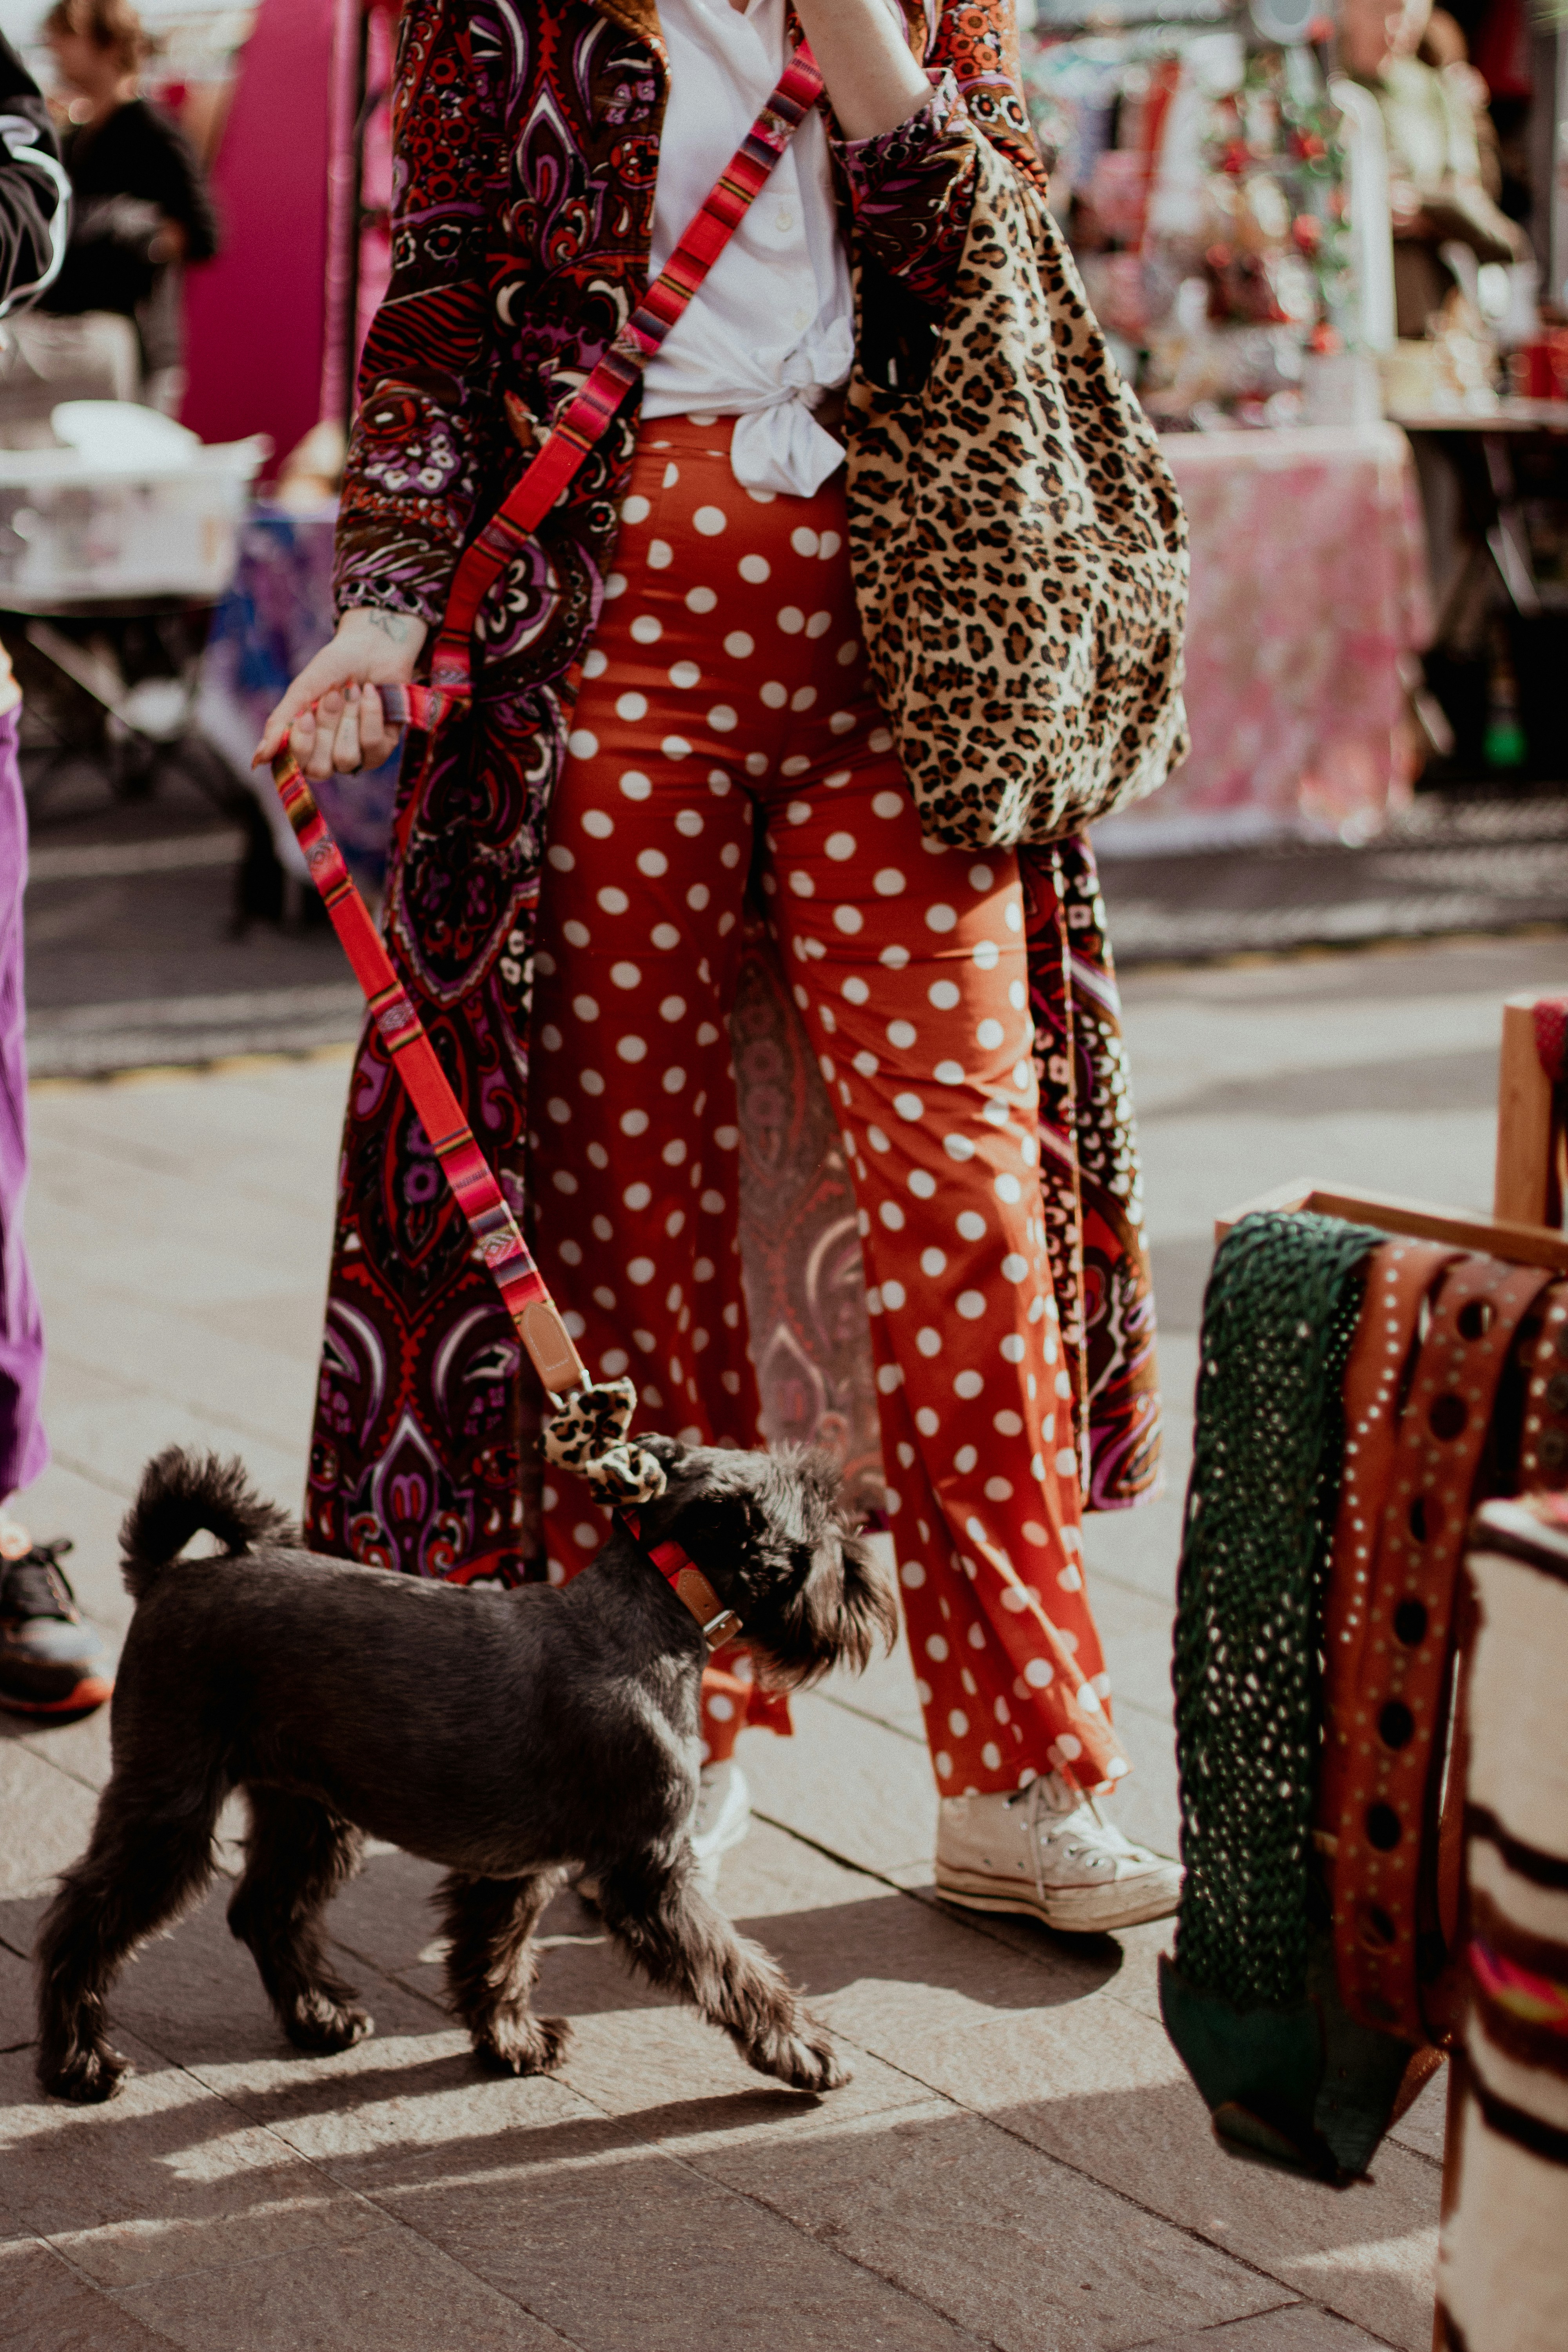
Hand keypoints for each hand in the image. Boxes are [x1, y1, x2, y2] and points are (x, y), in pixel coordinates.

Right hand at [254, 607, 427, 779]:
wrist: (370, 647)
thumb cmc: (332, 669)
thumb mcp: (301, 692)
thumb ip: (280, 725)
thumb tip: (257, 760)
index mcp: (307, 745)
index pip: (298, 767)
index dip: (301, 744)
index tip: (306, 713)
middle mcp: (331, 758)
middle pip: (320, 768)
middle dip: (325, 727)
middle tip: (332, 694)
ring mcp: (358, 756)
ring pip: (347, 758)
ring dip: (348, 718)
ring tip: (352, 690)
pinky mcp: (384, 748)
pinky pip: (373, 744)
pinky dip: (369, 713)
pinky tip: (370, 692)